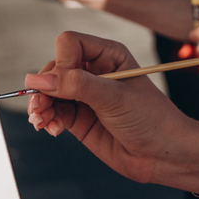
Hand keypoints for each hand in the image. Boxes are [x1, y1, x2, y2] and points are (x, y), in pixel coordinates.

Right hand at [24, 31, 198, 183]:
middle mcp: (95, 71)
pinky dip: (46, 119)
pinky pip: (53, 112)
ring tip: (42, 122)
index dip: (62, 62)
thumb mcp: (114, 98)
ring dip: (40, 105)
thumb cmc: (150, 119)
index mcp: (109, 55)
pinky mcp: (80, 117)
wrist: (163, 154)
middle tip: (42, 108)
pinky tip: (51, 129)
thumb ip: (75, 86)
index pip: (69, 44)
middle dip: (44, 87)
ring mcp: (86, 95)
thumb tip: (35, 79)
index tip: (65, 84)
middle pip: (54, 68)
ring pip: (49, 91)